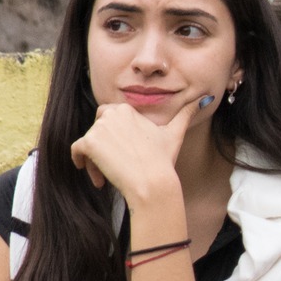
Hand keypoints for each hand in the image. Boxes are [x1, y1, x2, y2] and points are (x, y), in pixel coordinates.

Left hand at [68, 94, 206, 208]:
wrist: (152, 182)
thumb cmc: (163, 161)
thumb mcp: (175, 134)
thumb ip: (186, 114)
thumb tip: (205, 99)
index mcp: (128, 110)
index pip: (110, 119)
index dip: (114, 137)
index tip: (123, 155)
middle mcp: (112, 114)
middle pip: (98, 130)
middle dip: (102, 147)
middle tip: (113, 167)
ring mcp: (99, 128)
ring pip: (89, 143)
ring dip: (95, 161)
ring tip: (107, 179)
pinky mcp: (90, 142)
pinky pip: (76, 150)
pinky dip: (81, 162)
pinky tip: (91, 174)